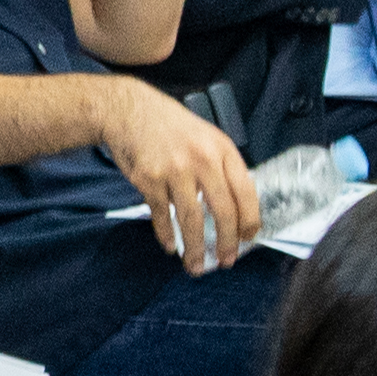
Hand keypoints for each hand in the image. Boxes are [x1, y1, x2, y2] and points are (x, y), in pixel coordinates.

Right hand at [88, 77, 262, 273]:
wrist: (127, 110)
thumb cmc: (169, 125)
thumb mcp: (206, 136)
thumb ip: (221, 166)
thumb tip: (234, 206)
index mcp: (222, 149)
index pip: (246, 192)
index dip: (249, 220)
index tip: (248, 238)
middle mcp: (201, 160)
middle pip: (222, 210)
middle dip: (226, 242)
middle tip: (226, 260)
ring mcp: (174, 170)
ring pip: (191, 219)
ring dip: (195, 247)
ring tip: (195, 265)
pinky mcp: (148, 180)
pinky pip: (160, 215)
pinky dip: (165, 234)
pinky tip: (170, 246)